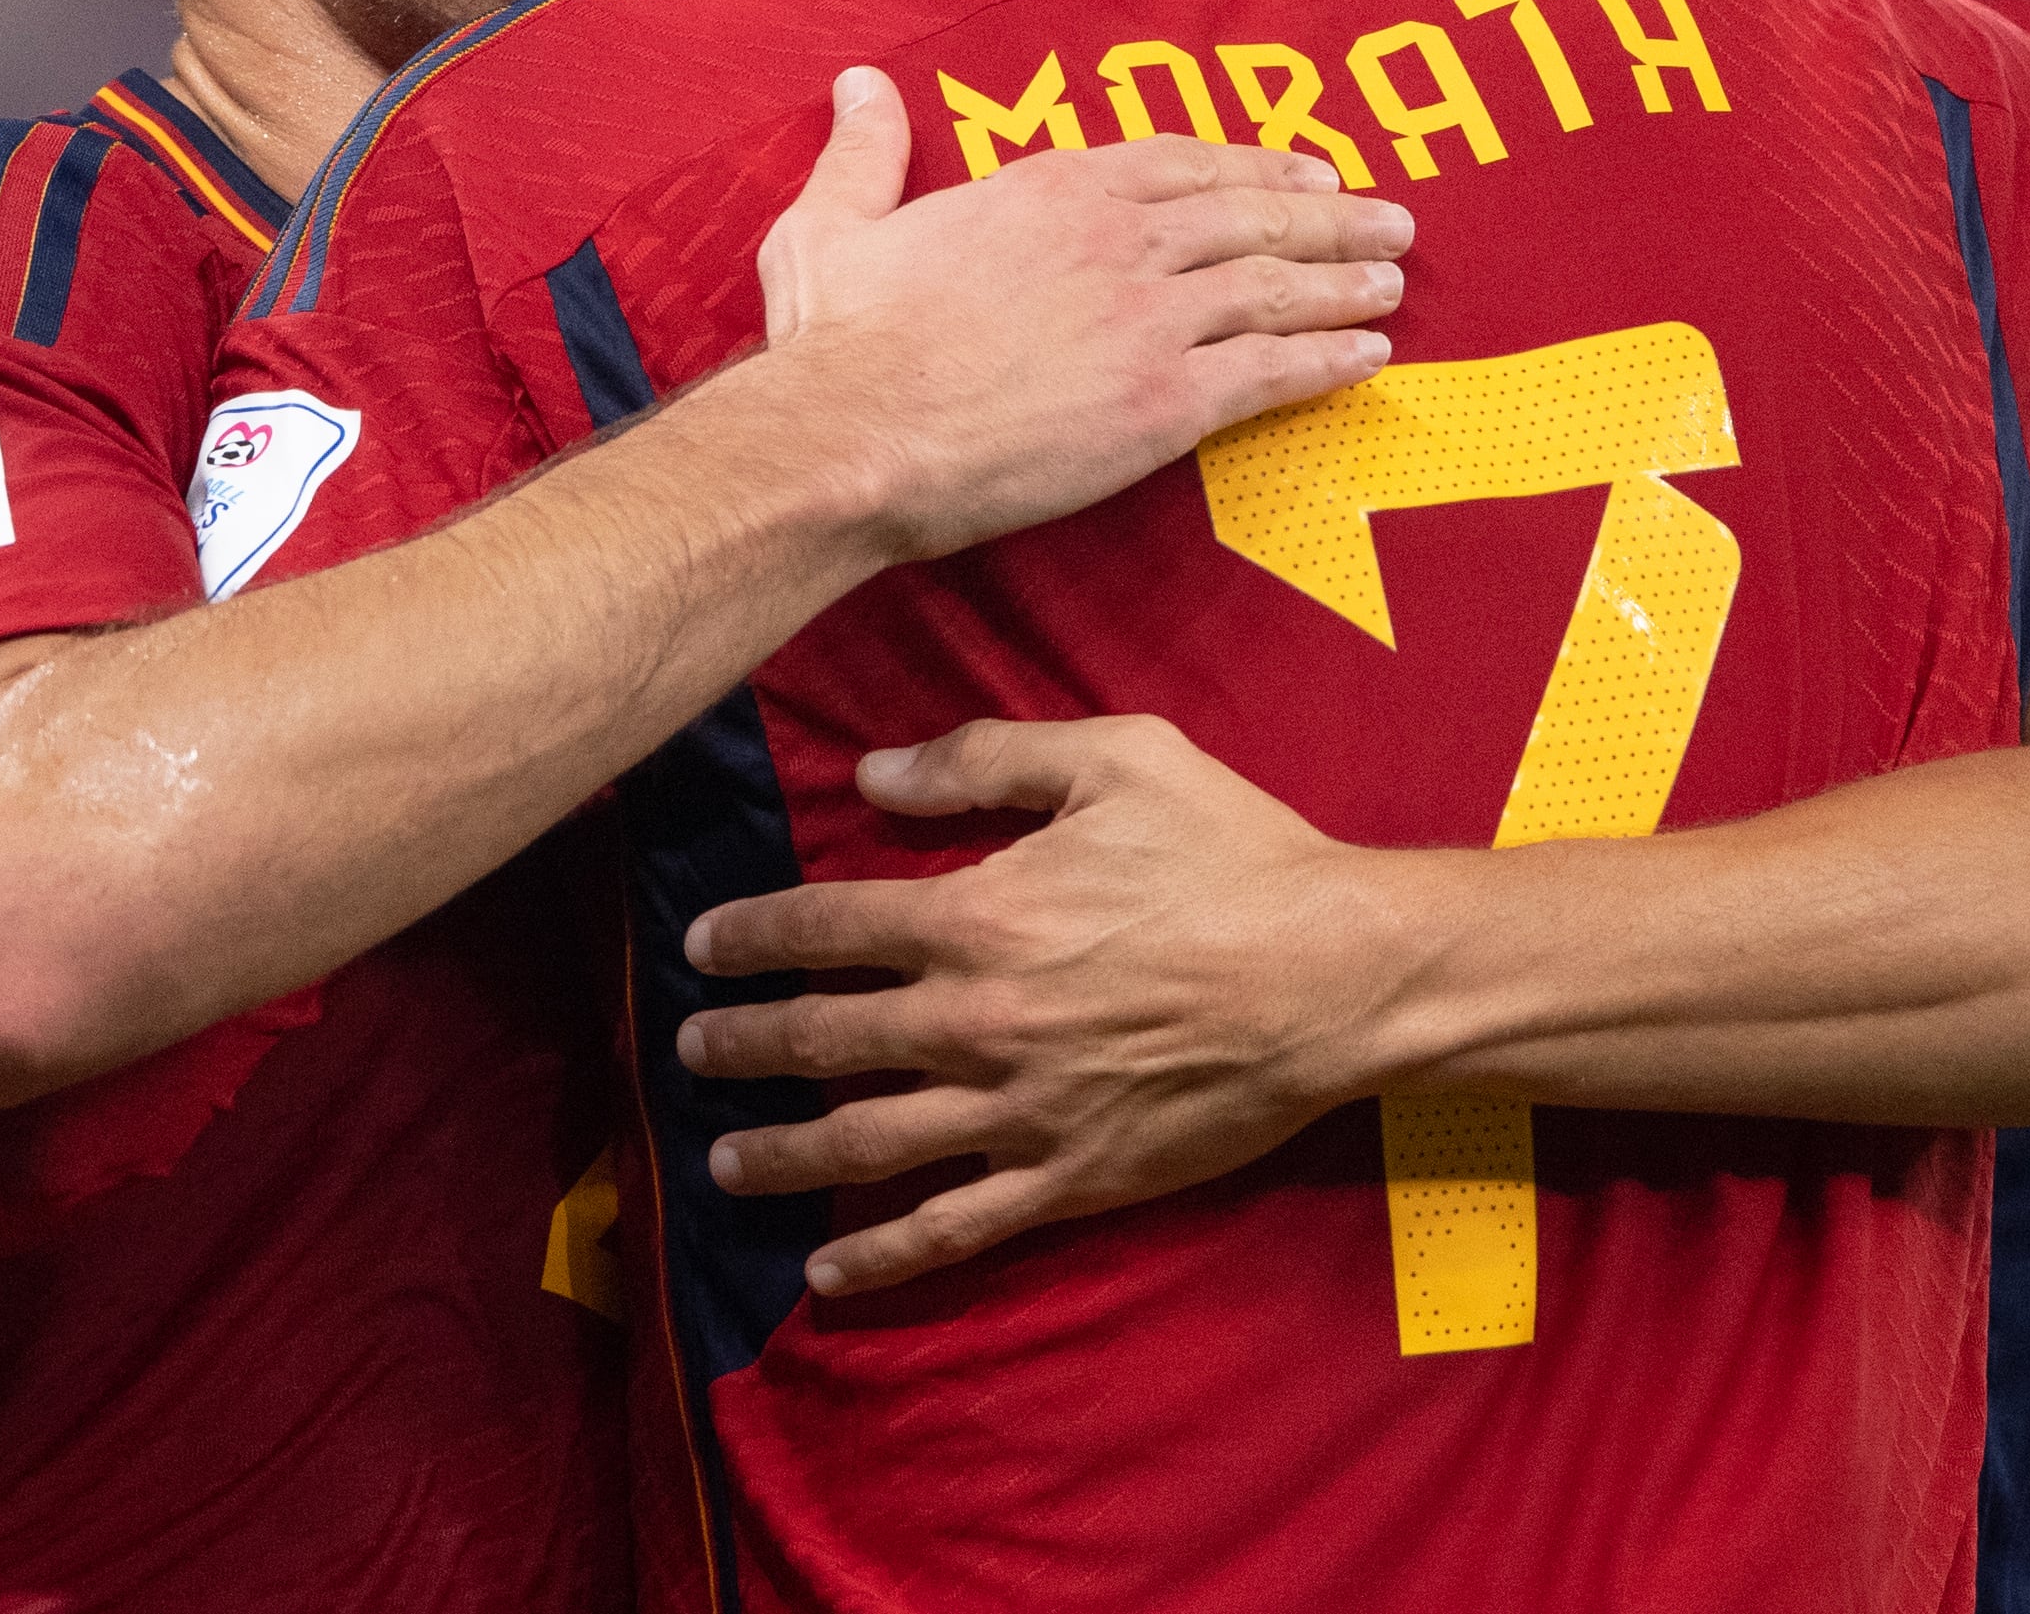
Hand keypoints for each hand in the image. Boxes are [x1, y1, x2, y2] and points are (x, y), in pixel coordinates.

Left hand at [678, 715, 1379, 1296]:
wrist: (1340, 976)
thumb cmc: (1235, 854)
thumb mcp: (1117, 759)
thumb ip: (985, 758)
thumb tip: (873, 775)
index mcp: (977, 917)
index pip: (824, 927)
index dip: (750, 935)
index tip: (701, 946)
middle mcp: (977, 1022)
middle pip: (820, 1041)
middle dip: (739, 1046)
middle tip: (689, 1049)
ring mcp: (1018, 1112)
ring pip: (863, 1144)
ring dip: (779, 1155)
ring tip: (723, 1159)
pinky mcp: (1069, 1179)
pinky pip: (953, 1228)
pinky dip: (880, 1256)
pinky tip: (826, 1270)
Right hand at [754, 72, 1405, 567]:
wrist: (853, 434)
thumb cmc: (838, 339)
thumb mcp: (834, 222)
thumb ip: (866, 151)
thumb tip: (858, 83)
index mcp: (1051, 189)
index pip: (1179, 162)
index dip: (1252, 167)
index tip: (1305, 172)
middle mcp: (1118, 240)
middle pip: (1249, 219)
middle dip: (1328, 218)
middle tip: (1386, 219)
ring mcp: (1149, 320)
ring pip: (1274, 289)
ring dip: (1344, 284)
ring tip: (1391, 282)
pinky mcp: (1165, 402)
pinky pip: (1270, 372)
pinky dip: (1327, 361)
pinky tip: (1368, 359)